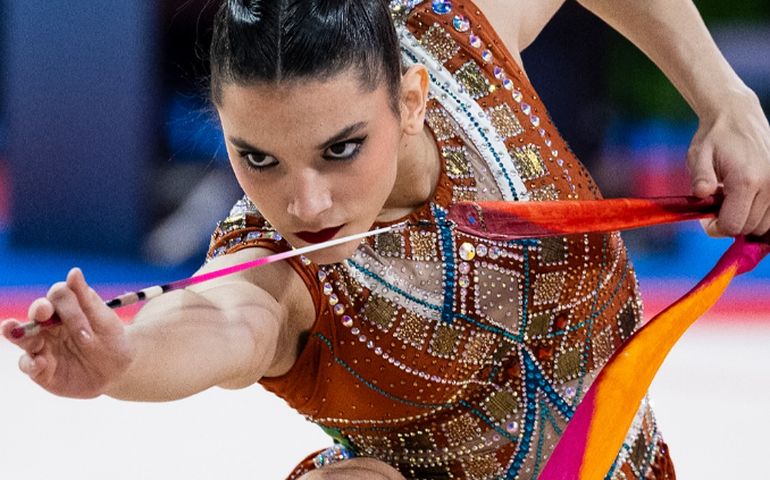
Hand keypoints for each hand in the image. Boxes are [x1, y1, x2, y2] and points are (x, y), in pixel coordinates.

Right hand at [1, 268, 133, 398]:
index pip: (58, 296)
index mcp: (66, 309)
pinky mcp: (40, 370)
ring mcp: (42, 347)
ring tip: (21, 334)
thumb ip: (87, 299)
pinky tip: (40, 362)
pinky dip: (31, 363)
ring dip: (21, 334)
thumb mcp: (105, 322)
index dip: (69, 306)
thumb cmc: (110, 341)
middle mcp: (49, 326)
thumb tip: (74, 272)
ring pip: (22, 337)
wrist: (118, 372)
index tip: (85, 323)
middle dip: (38, 311)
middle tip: (43, 312)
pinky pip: (27, 364)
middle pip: (35, 313)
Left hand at [687, 91, 769, 236]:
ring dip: (744, 220)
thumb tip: (701, 196)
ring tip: (730, 200)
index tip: (705, 219)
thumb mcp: (698, 156)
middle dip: (729, 224)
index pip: (732, 225)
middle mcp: (769, 185)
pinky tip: (744, 201)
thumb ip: (700, 179)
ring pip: (763, 225)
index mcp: (745, 180)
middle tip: (716, 206)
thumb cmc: (715, 137)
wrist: (738, 116)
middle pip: (748, 228)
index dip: (715, 228)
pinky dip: (758, 215)